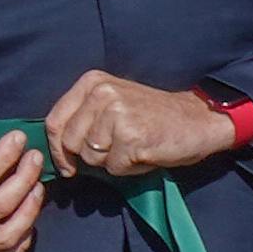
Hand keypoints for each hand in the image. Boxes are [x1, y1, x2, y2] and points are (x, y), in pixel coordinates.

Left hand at [46, 72, 243, 178]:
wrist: (198, 120)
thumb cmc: (151, 117)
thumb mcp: (111, 104)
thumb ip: (82, 118)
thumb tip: (54, 150)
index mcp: (91, 82)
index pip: (54, 121)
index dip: (56, 149)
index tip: (66, 165)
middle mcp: (101, 94)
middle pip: (70, 143)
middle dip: (89, 156)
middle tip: (117, 149)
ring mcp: (116, 114)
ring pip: (91, 158)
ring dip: (111, 161)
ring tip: (133, 148)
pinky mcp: (132, 136)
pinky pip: (114, 167)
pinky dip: (128, 169)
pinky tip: (144, 154)